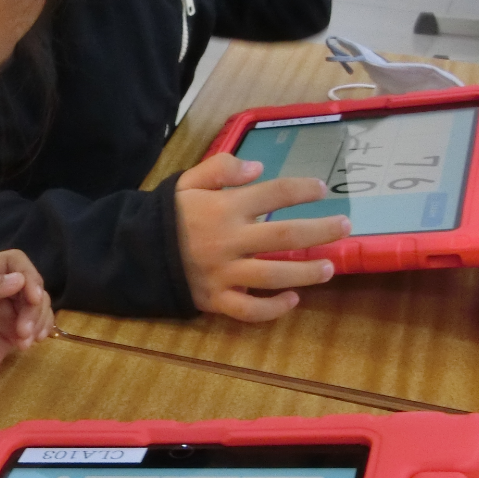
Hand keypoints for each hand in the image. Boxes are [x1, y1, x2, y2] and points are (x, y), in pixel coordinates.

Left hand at [0, 249, 54, 401]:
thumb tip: (19, 279)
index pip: (13, 261)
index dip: (29, 275)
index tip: (33, 299)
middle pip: (31, 283)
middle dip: (34, 306)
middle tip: (24, 332)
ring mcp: (5, 311)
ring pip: (37, 303)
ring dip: (38, 320)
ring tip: (25, 343)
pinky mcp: (13, 331)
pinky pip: (37, 322)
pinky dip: (40, 330)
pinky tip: (28, 345)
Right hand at [175, 153, 351, 321]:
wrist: (133, 252)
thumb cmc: (166, 216)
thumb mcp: (186, 181)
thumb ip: (220, 168)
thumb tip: (258, 168)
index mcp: (224, 208)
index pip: (275, 193)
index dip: (302, 190)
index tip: (321, 189)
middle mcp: (229, 240)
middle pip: (286, 235)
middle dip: (321, 231)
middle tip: (345, 227)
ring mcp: (224, 273)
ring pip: (275, 274)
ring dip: (307, 272)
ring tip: (330, 267)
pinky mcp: (215, 299)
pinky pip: (249, 309)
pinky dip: (273, 308)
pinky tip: (292, 300)